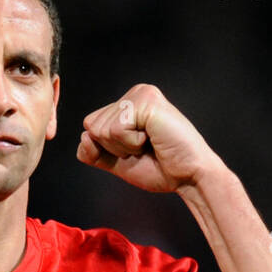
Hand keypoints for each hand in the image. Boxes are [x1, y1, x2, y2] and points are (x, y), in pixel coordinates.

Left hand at [77, 83, 222, 193]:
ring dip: (125, 146)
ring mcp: (141, 94)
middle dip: (115, 148)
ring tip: (150, 143)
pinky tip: (153, 139)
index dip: (107, 149)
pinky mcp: (147, 101)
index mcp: (127, 105)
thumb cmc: (160, 169)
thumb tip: (83, 136)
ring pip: (102, 129)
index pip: (90, 127)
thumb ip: (95, 153)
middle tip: (144, 148)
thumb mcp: (118, 163)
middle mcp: (133, 94)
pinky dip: (132, 143)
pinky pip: (116, 129)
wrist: (188, 177)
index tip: (136, 151)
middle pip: (92, 126)